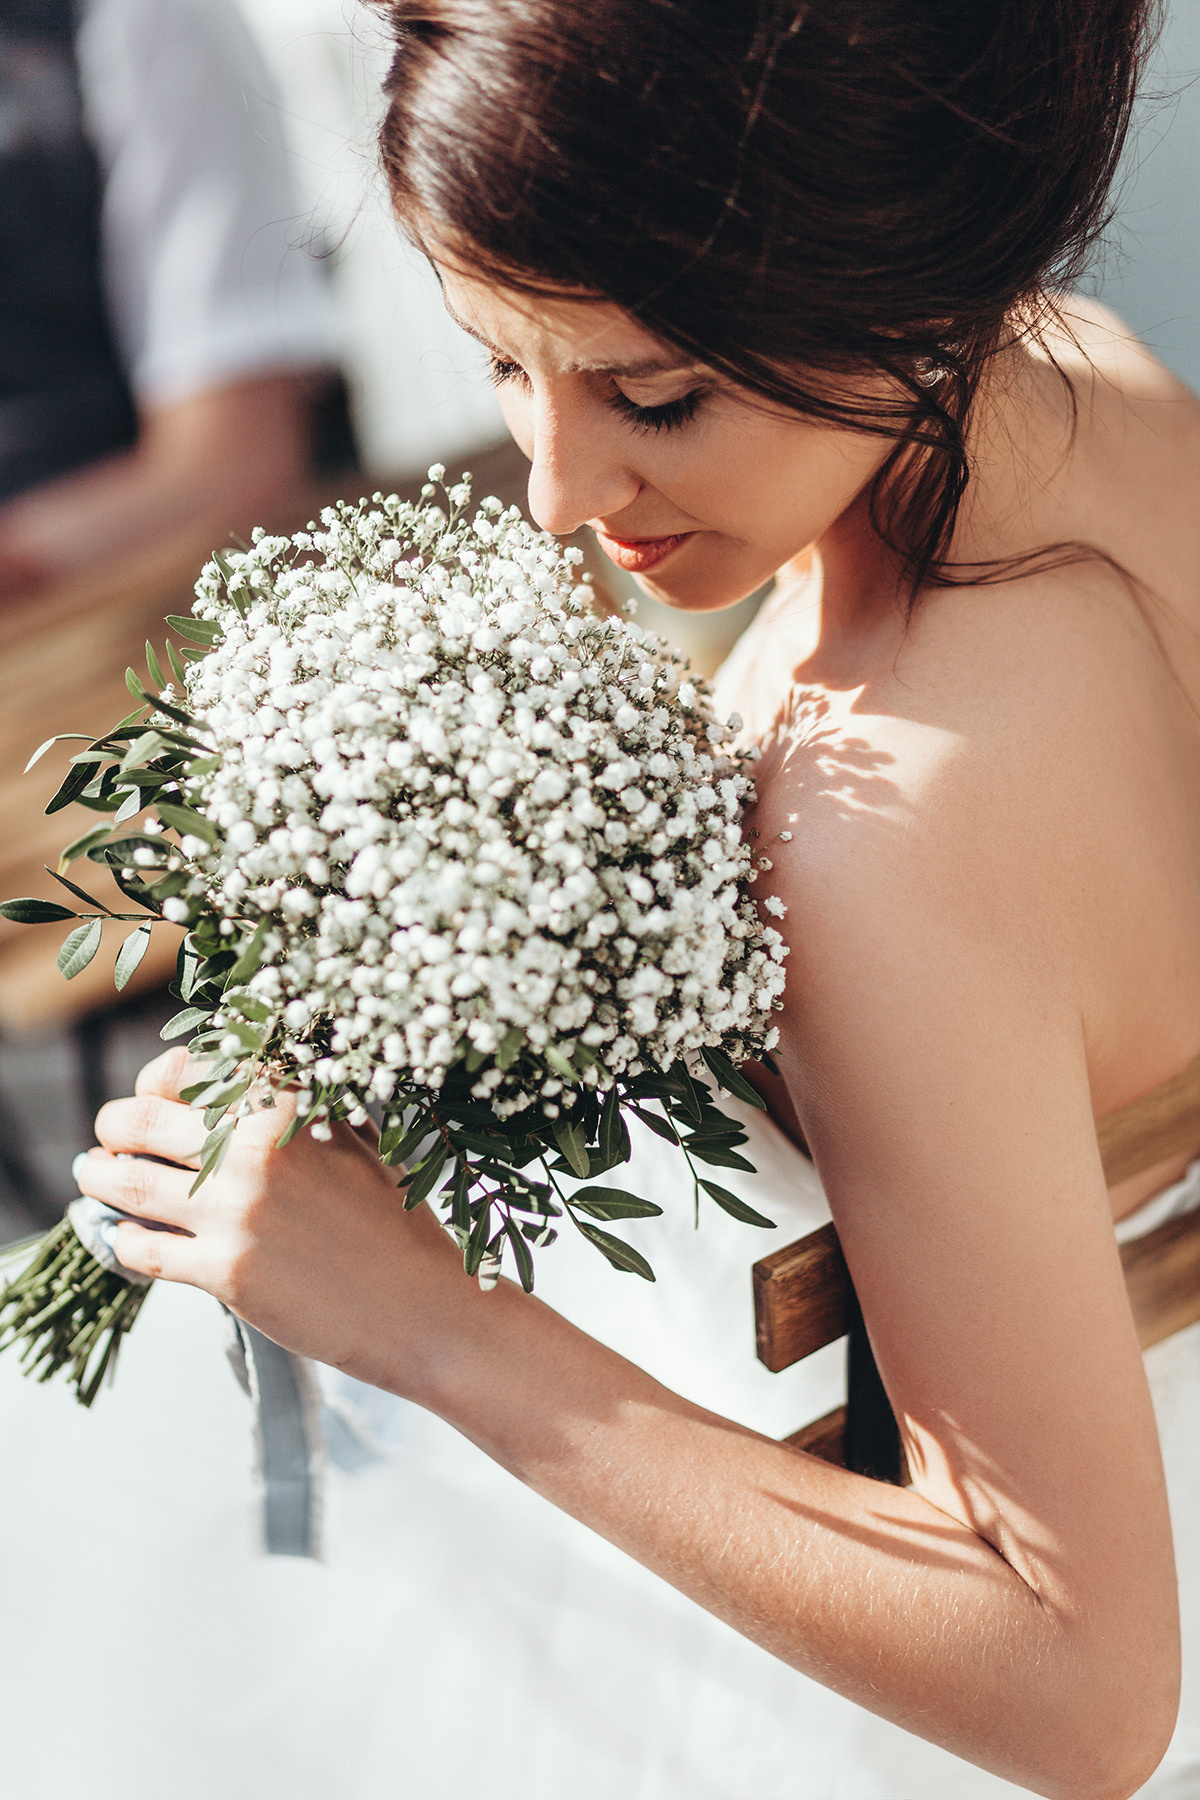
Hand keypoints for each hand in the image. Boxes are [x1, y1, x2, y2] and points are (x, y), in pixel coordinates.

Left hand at [73, 1047, 468, 1392]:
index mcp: (287, 1101)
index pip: (187, 1068)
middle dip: (112, 1126)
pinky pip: (141, 1248)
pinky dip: (123, 1241)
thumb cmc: (394, 1221)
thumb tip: (230, 1082)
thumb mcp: (352, 1138)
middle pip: (138, 1118)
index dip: (157, 1080)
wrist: (423, 1307)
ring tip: (95, 1176)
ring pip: (124, 1181)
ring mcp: (236, 1210)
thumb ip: (295, 1104)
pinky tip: (130, 1238)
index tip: (154, 1095)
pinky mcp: (226, 1272)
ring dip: (97, 1177)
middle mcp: (255, 1147)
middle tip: (109, 1140)